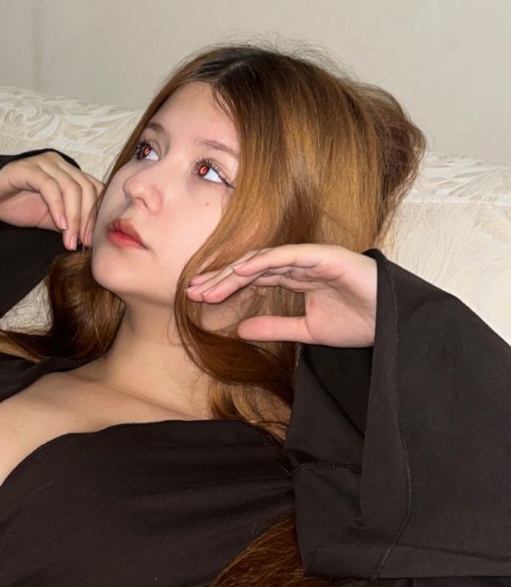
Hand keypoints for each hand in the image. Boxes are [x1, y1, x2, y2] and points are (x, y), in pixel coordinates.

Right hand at [0, 151, 104, 249]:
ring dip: (73, 218)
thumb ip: (70, 223)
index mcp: (68, 172)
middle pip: (86, 189)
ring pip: (71, 188)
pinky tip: (59, 225)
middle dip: (86, 219)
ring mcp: (44, 163)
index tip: (92, 241)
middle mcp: (59, 164)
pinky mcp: (28, 168)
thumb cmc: (15, 206)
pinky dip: (57, 207)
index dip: (97, 215)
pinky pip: (50, 186)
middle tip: (82, 243)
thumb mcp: (50, 219)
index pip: (95, 189)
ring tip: (68, 240)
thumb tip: (90, 240)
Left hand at [186, 243, 377, 346]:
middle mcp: (301, 263)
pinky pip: (289, 255)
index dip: (225, 286)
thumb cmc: (360, 323)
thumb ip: (276, 328)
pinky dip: (263, 260)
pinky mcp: (326, 256)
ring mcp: (313, 257)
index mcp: (297, 278)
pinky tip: (241, 270)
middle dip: (220, 278)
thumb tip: (240, 330)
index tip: (197, 299)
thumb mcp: (308, 331)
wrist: (395, 325)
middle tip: (191, 291)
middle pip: (251, 266)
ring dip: (234, 272)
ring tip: (208, 286)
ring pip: (264, 259)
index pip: (252, 278)